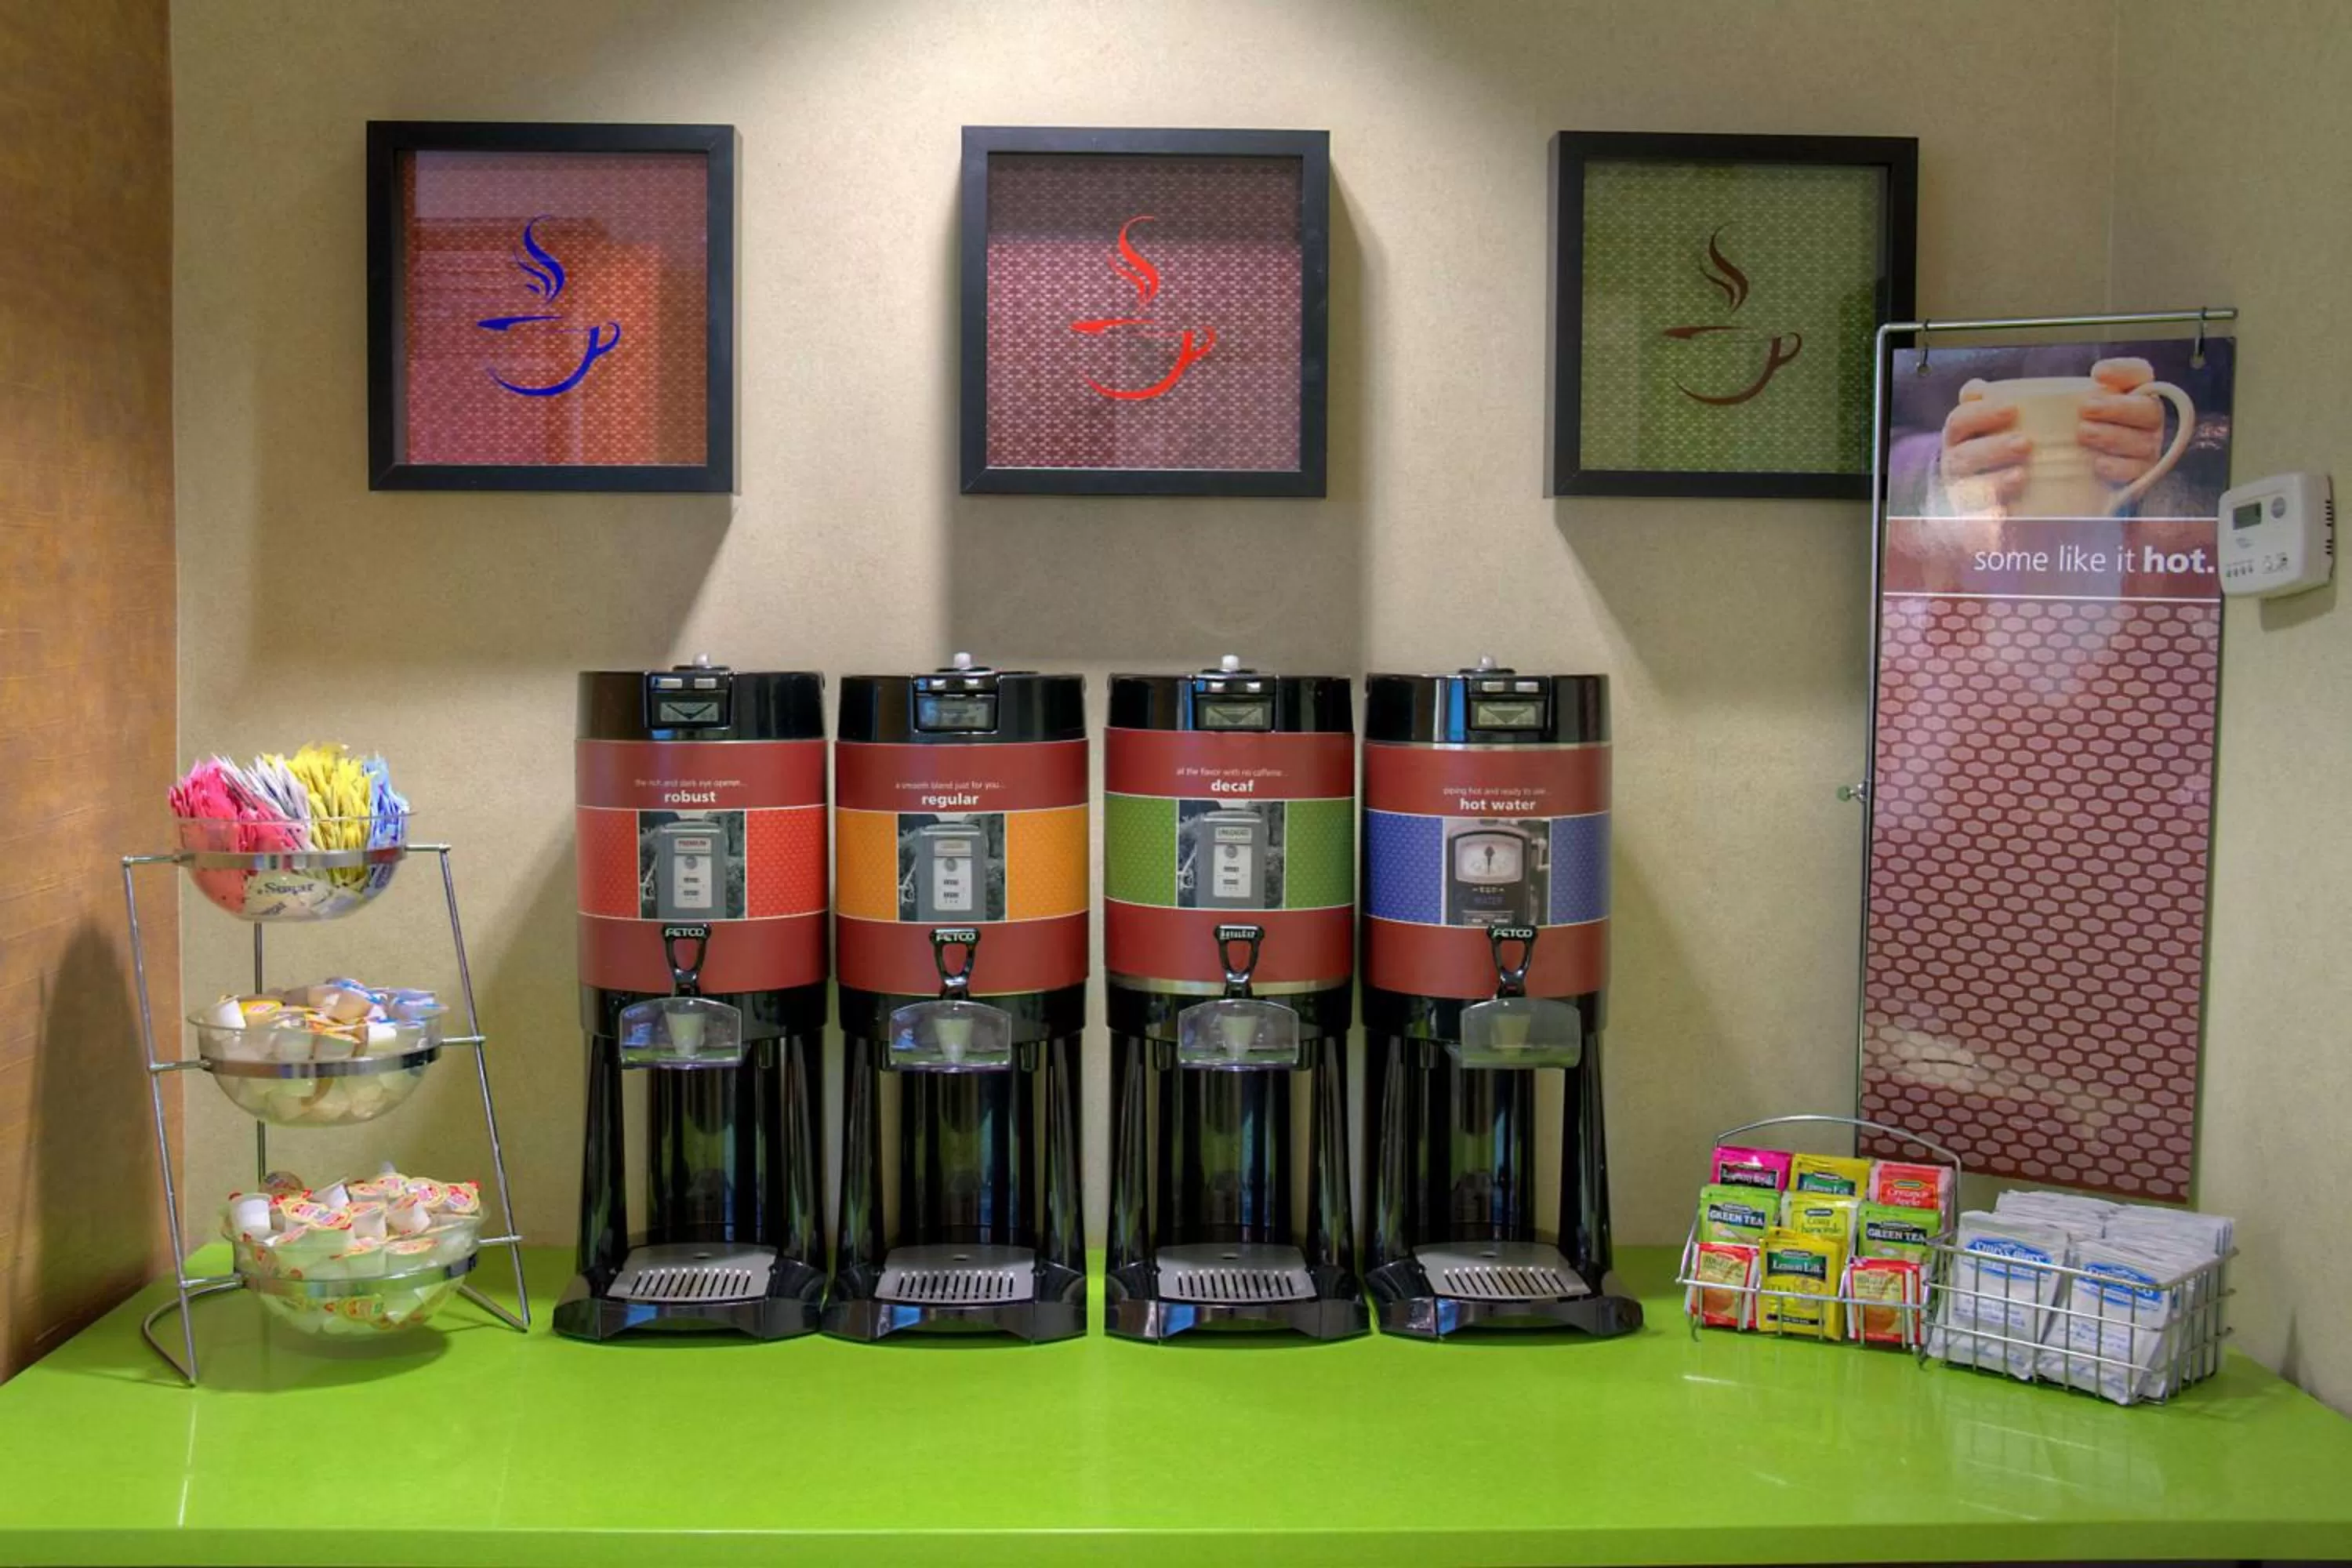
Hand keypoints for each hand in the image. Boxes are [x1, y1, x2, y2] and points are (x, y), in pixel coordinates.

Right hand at [1940, 378, 2029, 508]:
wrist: (1981, 486)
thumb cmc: (1995, 443)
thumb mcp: (1990, 421)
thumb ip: (1987, 403)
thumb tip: (1979, 389)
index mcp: (1957, 437)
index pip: (1960, 421)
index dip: (1982, 413)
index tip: (2013, 408)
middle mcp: (1954, 464)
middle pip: (1963, 457)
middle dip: (1992, 449)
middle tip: (2025, 443)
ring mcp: (1960, 493)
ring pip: (1967, 490)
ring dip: (1994, 483)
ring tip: (2022, 475)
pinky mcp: (1972, 518)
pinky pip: (1975, 521)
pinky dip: (1989, 515)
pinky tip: (2006, 511)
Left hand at [2078, 357, 2164, 488]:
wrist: (2077, 472)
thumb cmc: (2073, 427)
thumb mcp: (2067, 407)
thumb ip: (2066, 396)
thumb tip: (2041, 394)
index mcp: (2135, 392)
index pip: (2139, 373)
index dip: (2124, 371)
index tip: (2097, 373)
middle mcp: (2147, 417)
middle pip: (2147, 409)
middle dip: (2116, 408)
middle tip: (2085, 408)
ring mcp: (2148, 446)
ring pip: (2142, 441)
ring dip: (2113, 436)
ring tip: (2083, 433)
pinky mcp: (2141, 473)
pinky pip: (2137, 470)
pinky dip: (2118, 467)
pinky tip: (2098, 464)